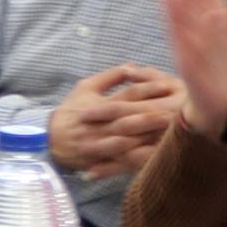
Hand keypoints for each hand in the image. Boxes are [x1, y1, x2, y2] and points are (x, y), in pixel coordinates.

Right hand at [48, 67, 182, 174]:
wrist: (49, 136)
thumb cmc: (71, 110)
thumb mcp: (86, 87)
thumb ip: (111, 76)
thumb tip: (133, 65)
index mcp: (101, 103)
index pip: (128, 93)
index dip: (149, 88)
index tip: (168, 85)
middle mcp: (101, 123)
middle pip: (131, 117)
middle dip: (154, 115)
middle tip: (176, 110)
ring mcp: (99, 142)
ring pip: (127, 140)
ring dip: (148, 138)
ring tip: (169, 134)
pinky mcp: (99, 158)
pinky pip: (119, 160)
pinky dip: (136, 159)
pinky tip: (153, 158)